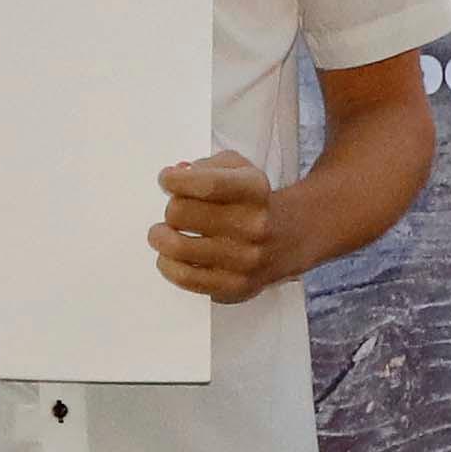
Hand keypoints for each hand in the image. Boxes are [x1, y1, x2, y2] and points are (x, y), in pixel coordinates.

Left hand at [152, 151, 286, 301]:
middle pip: (182, 213)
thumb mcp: (238, 168)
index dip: (176, 180)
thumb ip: (205, 166)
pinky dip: (168, 265)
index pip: (207, 184)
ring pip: (178, 247)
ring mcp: (246, 258)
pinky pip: (186, 277)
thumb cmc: (251, 200)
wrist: (289, 237)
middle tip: (173, 212)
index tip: (166, 179)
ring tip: (161, 234)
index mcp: (254, 189)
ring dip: (160, 238)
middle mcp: (254, 224)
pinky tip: (169, 257)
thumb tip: (176, 174)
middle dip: (170, 209)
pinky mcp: (236, 285)